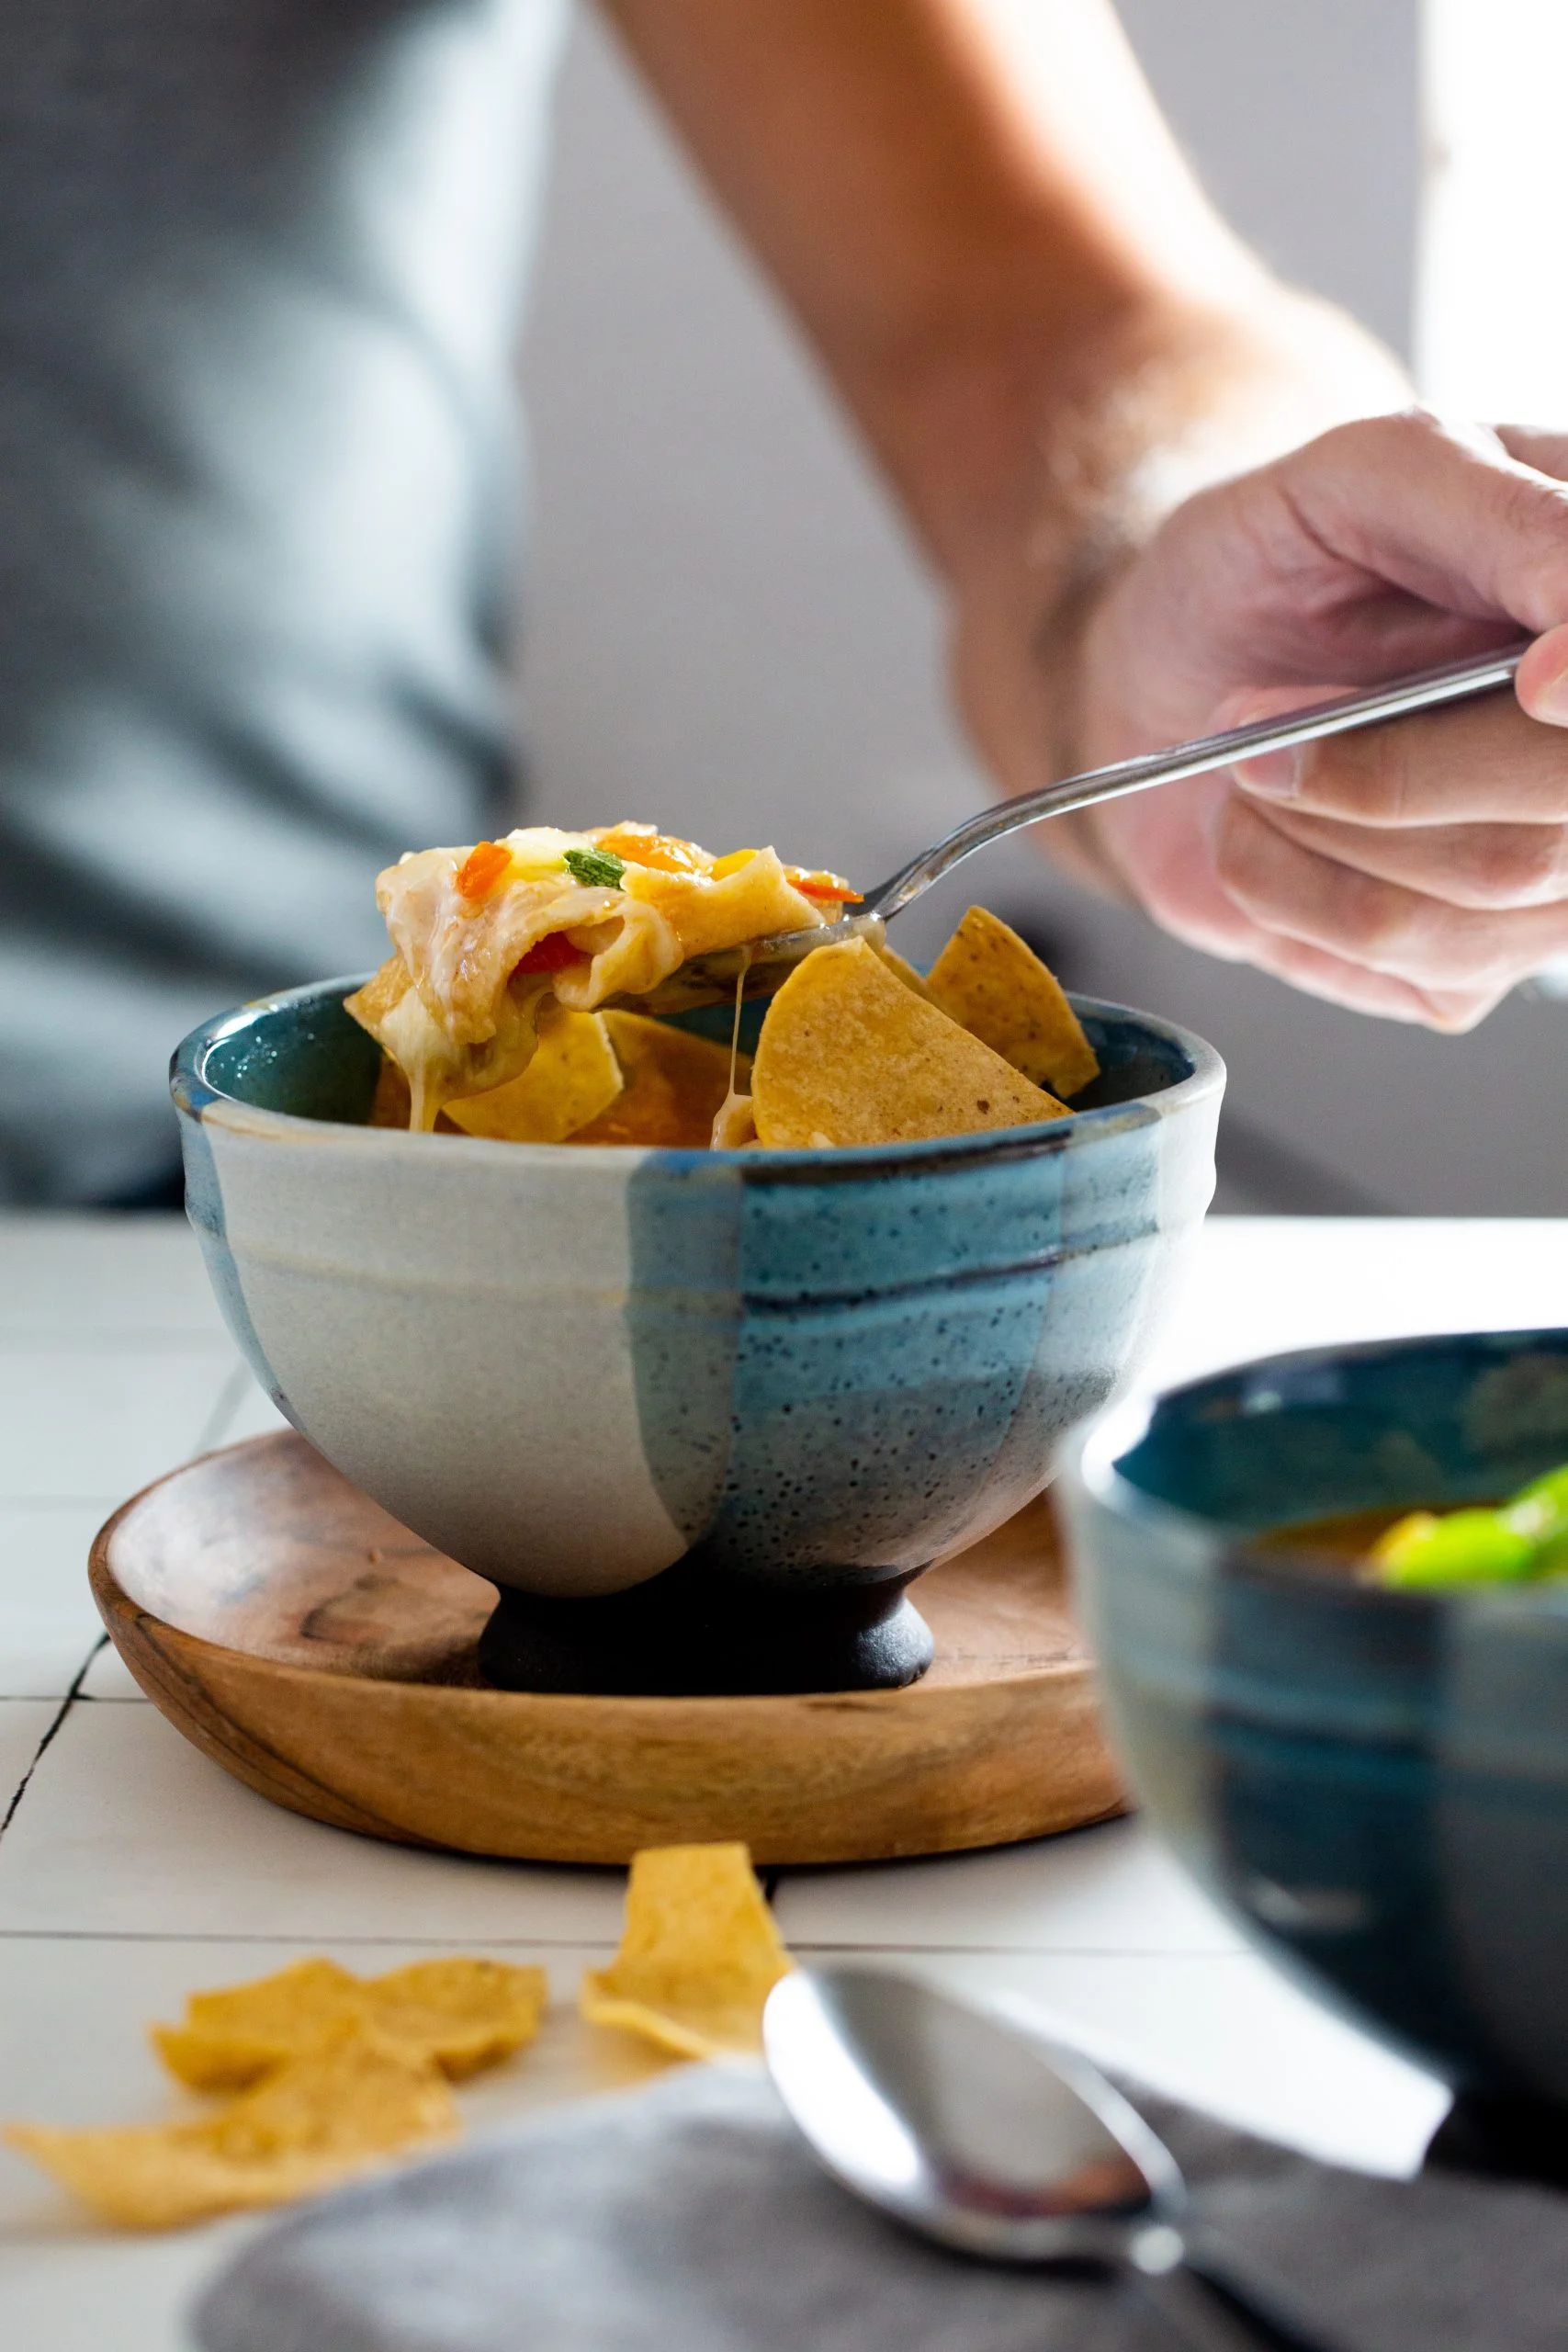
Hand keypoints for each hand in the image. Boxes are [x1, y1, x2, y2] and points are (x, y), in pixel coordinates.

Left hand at [1059, 413, 1567, 1027]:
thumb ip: (1501, 520)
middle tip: (1258, 721)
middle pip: (1563, 808)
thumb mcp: (1366, 476)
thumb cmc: (1268, 561)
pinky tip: (1258, 830)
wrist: (1164, 682)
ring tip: (1247, 765)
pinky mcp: (1472, 955)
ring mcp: (1553, 869)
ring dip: (1317, 828)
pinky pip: (1409, 955)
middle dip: (1390, 767)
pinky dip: (1288, 888)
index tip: (1534, 681)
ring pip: (1488, 890)